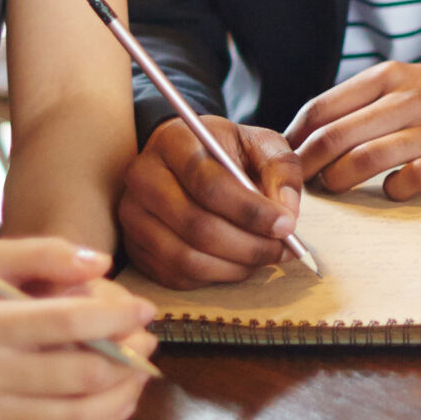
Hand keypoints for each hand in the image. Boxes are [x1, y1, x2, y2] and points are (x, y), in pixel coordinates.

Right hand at [0, 238, 156, 419]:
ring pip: (74, 417)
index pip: (65, 322)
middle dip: (128, 359)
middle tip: (148, 342)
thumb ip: (44, 253)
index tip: (146, 309)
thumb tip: (99, 265)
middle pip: (78, 375)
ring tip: (139, 372)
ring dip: (122, 396)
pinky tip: (117, 405)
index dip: (116, 316)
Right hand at [118, 115, 304, 286]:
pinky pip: (176, 276)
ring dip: (236, 266)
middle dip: (250, 245)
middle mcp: (144, 178)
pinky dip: (215, 277)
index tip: (287, 225)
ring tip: (266, 256)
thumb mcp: (260, 143)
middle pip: (197, 226)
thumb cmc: (226, 151)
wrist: (185, 158)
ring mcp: (133, 216)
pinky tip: (239, 263)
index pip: (210, 184)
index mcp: (174, 142)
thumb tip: (287, 213)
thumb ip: (280, 169)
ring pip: (186, 258)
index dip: (252, 211)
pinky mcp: (134, 247)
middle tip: (284, 248)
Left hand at [285, 61, 420, 197]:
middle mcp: (409, 98)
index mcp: (389, 77)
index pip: (322, 107)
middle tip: (297, 187)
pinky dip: (394, 189)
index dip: (294, 139)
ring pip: (367, 157)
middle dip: (307, 166)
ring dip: (340, 180)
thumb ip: (365, 104)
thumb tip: (310, 135)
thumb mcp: (409, 82)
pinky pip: (415, 177)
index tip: (283, 162)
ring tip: (333, 191)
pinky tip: (392, 192)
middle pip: (336, 135)